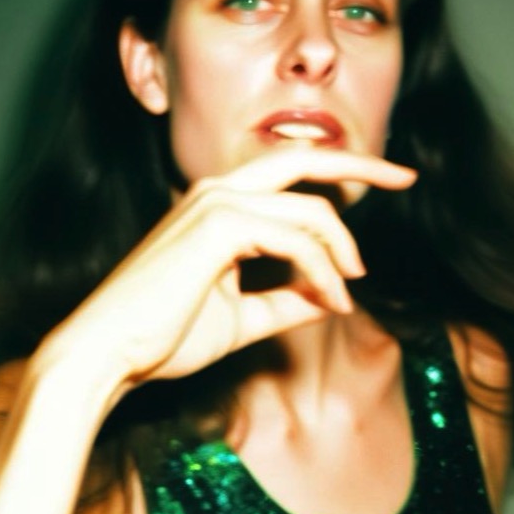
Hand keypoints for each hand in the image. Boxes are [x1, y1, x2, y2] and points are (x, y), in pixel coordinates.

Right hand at [42, 148, 415, 385]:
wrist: (106, 355)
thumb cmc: (160, 338)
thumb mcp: (240, 319)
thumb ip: (284, 302)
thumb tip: (330, 297)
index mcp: (216, 205)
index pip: (290, 174)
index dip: (339, 176)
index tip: (384, 188)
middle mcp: (216, 192)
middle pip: (304, 157)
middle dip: (362, 164)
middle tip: (407, 178)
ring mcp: (214, 204)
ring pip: (309, 210)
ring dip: (340, 253)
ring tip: (347, 293)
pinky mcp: (217, 227)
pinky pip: (296, 239)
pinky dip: (322, 271)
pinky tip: (331, 302)